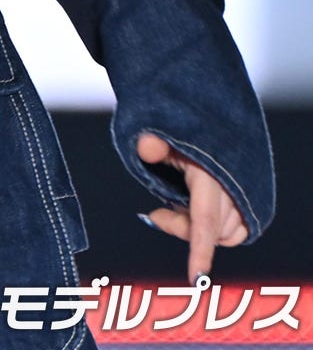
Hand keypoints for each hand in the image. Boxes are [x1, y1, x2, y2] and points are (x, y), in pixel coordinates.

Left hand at [136, 132, 248, 282]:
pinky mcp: (251, 203)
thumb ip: (154, 143)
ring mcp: (245, 197)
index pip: (205, 220)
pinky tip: (195, 211)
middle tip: (157, 212)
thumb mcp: (166, 132)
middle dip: (181, 226)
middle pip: (207, 232)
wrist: (215, 118)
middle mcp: (233, 189)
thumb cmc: (187, 129)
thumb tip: (145, 147)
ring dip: (198, 228)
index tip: (195, 278)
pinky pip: (235, 232)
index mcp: (210, 175)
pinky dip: (214, 229)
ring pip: (222, 234)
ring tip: (178, 203)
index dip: (200, 251)